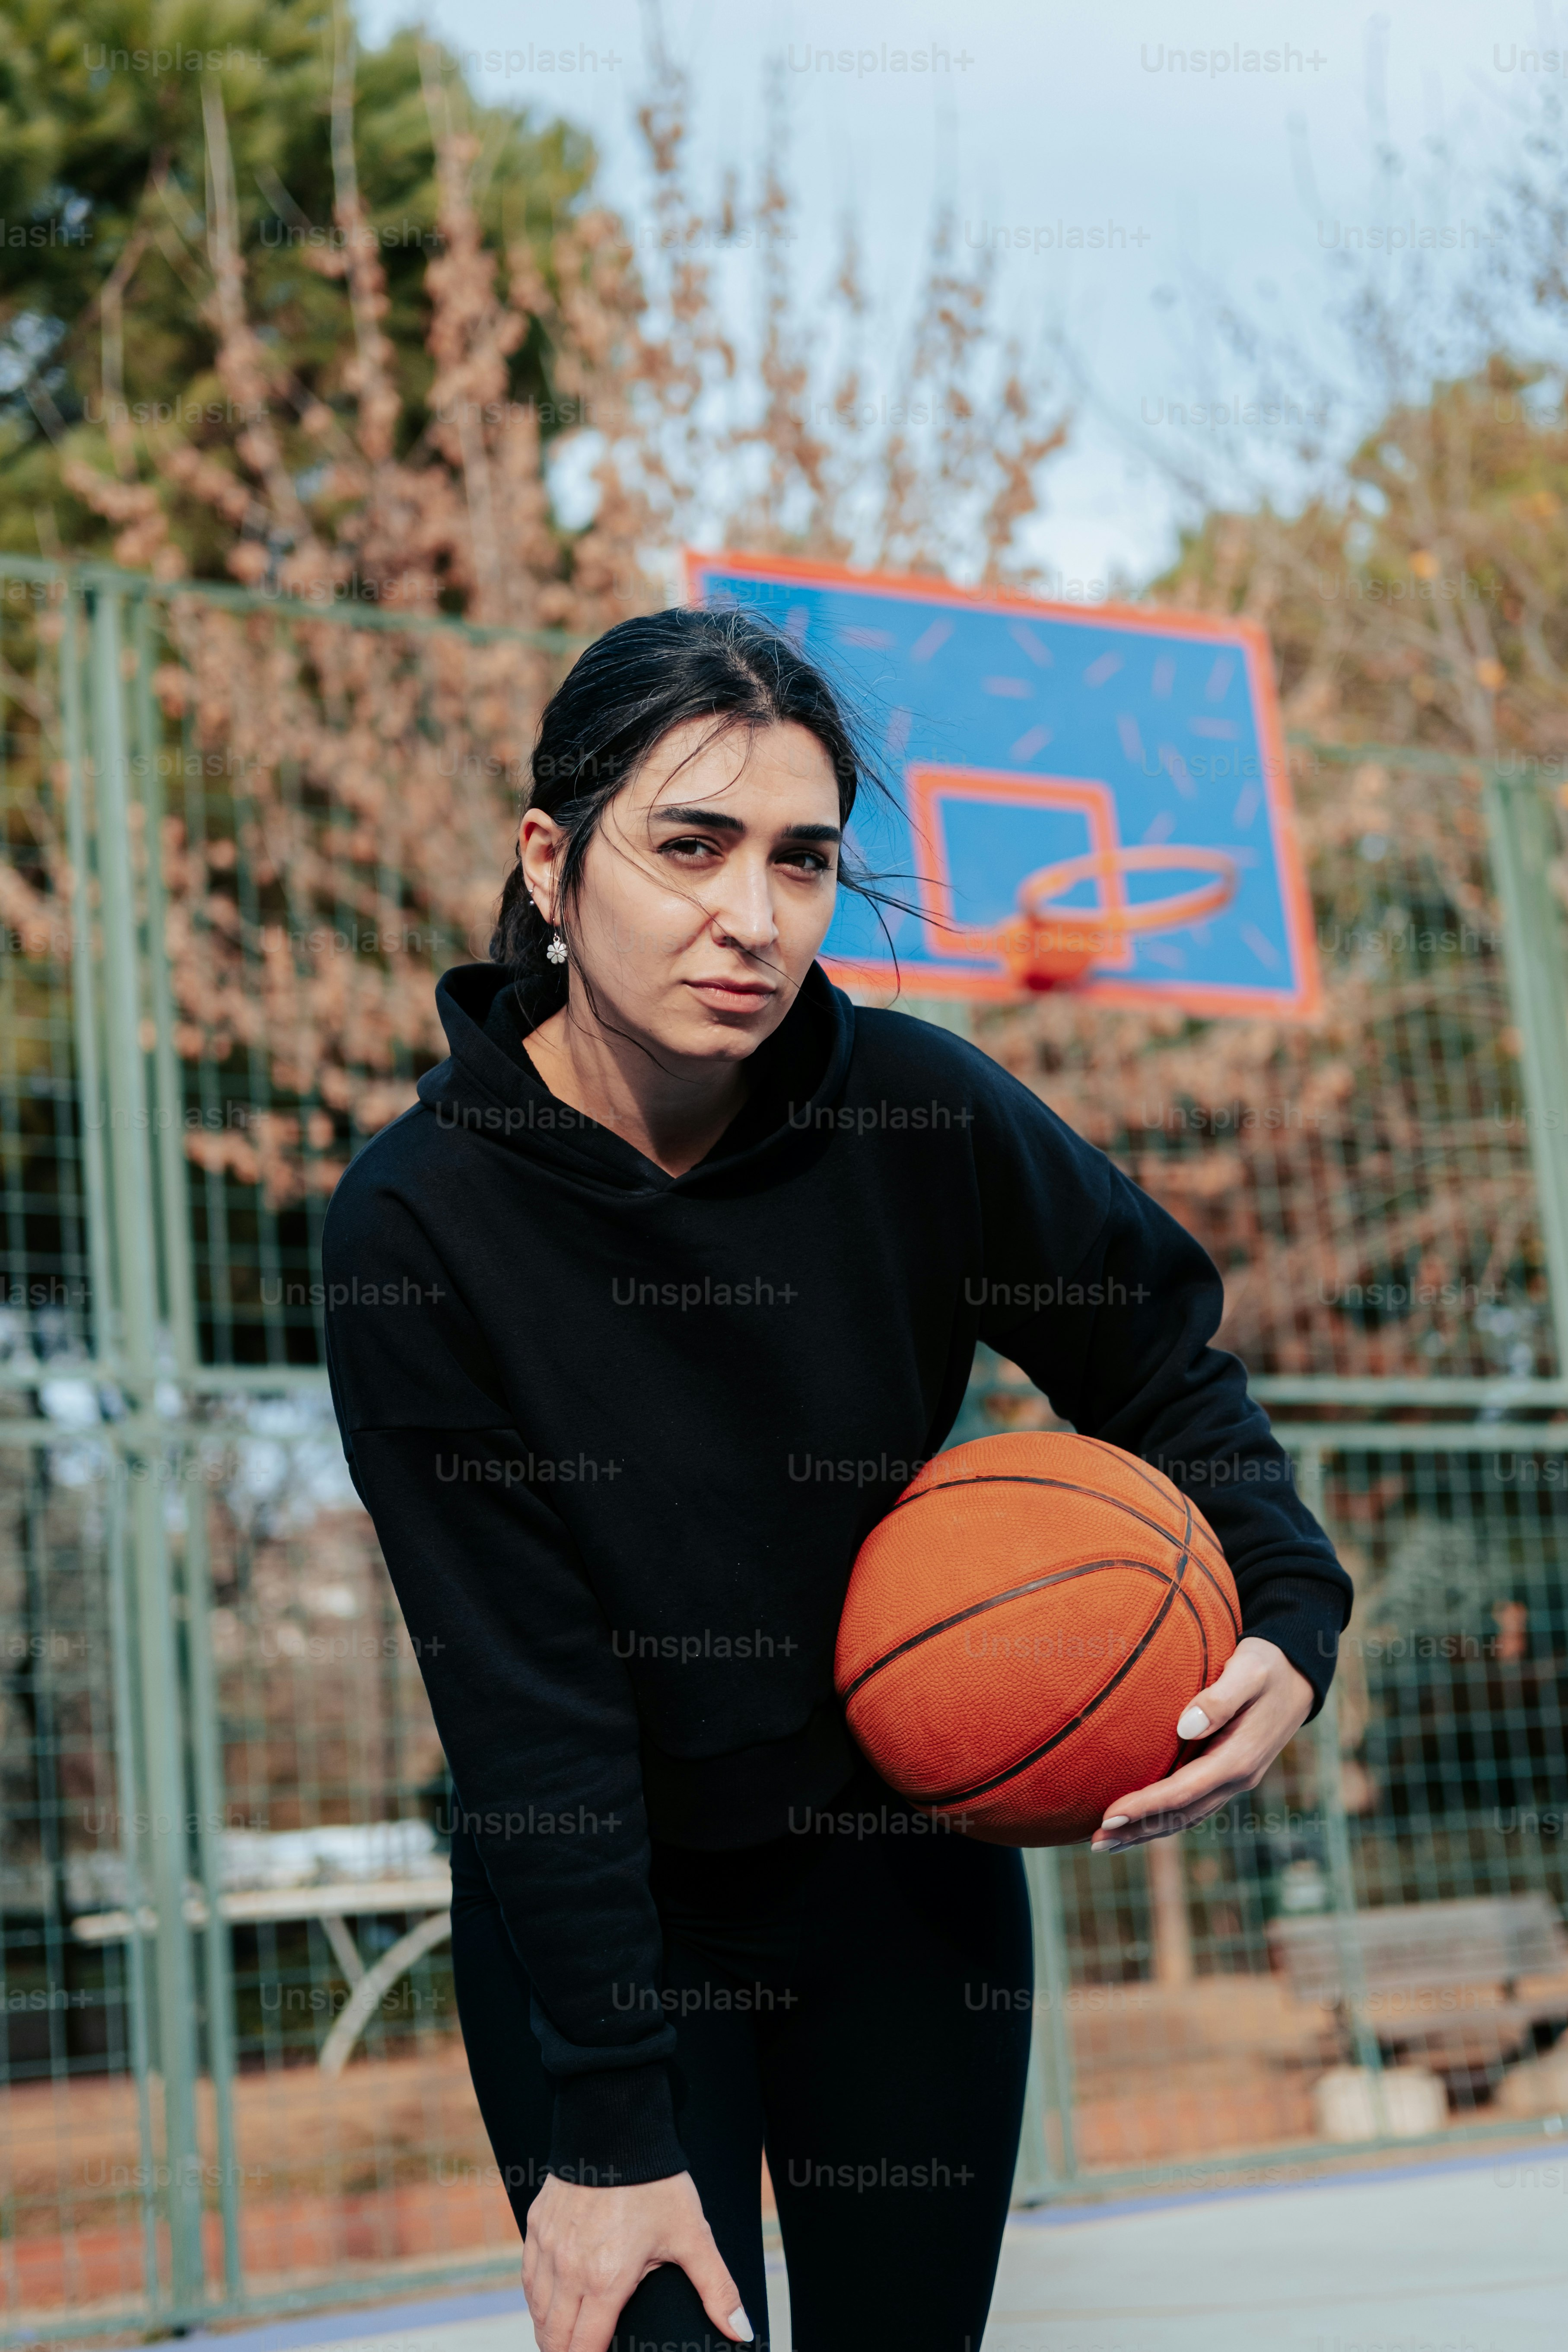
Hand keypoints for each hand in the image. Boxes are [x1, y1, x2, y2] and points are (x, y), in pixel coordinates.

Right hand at [522, 2168, 752, 2351]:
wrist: (616, 2125)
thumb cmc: (657, 2183)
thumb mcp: (692, 2235)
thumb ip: (717, 2289)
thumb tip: (741, 2332)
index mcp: (605, 2282)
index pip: (584, 2349)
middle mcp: (568, 2271)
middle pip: (555, 2339)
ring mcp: (547, 2248)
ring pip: (538, 2312)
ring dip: (550, 2331)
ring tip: (568, 2340)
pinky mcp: (536, 2226)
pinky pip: (528, 2278)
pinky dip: (538, 2299)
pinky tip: (551, 2304)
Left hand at [1089, 1636, 1313, 1852]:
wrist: (1298, 1675)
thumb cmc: (1268, 1666)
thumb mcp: (1249, 1672)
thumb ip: (1220, 1698)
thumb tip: (1185, 1727)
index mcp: (1238, 1759)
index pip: (1182, 1792)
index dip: (1145, 1807)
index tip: (1108, 1816)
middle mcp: (1237, 1779)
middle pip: (1181, 1815)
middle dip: (1138, 1830)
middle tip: (1095, 1842)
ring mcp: (1234, 1781)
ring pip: (1186, 1816)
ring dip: (1147, 1832)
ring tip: (1105, 1843)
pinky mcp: (1228, 1775)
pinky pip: (1193, 1805)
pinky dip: (1164, 1818)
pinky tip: (1139, 1821)